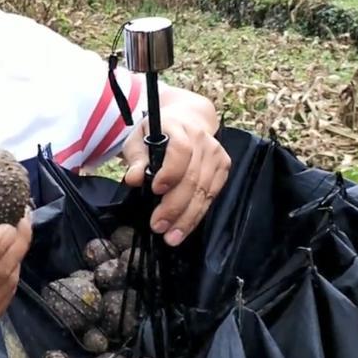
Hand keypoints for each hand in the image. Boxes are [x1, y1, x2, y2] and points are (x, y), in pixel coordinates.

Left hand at [122, 111, 230, 246]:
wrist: (187, 120)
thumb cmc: (156, 133)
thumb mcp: (138, 140)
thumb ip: (136, 159)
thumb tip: (133, 179)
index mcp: (178, 127)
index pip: (180, 150)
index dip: (170, 172)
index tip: (155, 190)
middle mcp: (202, 140)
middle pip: (192, 178)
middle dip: (174, 207)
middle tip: (158, 226)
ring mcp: (216, 154)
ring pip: (204, 191)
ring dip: (187, 218)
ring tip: (172, 237)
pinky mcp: (223, 166)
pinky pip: (212, 195)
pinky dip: (197, 214)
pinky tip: (185, 228)